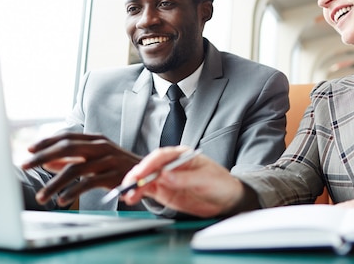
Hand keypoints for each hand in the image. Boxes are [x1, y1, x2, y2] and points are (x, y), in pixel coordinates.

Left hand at [21, 132, 141, 206]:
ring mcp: (107, 160)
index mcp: (96, 139)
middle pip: (67, 148)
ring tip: (42, 196)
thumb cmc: (117, 166)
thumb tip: (46, 161)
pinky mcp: (113, 176)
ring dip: (54, 183)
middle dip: (43, 156)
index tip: (29, 150)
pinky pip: (88, 183)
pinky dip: (73, 192)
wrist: (148, 175)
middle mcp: (101, 146)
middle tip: (25, 165)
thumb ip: (72, 159)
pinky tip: (62, 200)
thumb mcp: (94, 159)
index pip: (67, 137)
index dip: (47, 142)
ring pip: (74, 168)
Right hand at [121, 146, 244, 217]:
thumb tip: (165, 176)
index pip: (162, 156)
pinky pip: (148, 190)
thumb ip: (185, 178)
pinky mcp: (164, 191)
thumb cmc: (220, 182)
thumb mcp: (205, 179)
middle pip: (150, 166)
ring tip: (127, 194)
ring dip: (135, 185)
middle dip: (138, 174)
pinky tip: (131, 198)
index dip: (150, 163)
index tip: (142, 172)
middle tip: (130, 184)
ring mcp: (166, 178)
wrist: (226, 199)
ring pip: (145, 179)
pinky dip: (138, 194)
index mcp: (182, 155)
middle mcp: (171, 165)